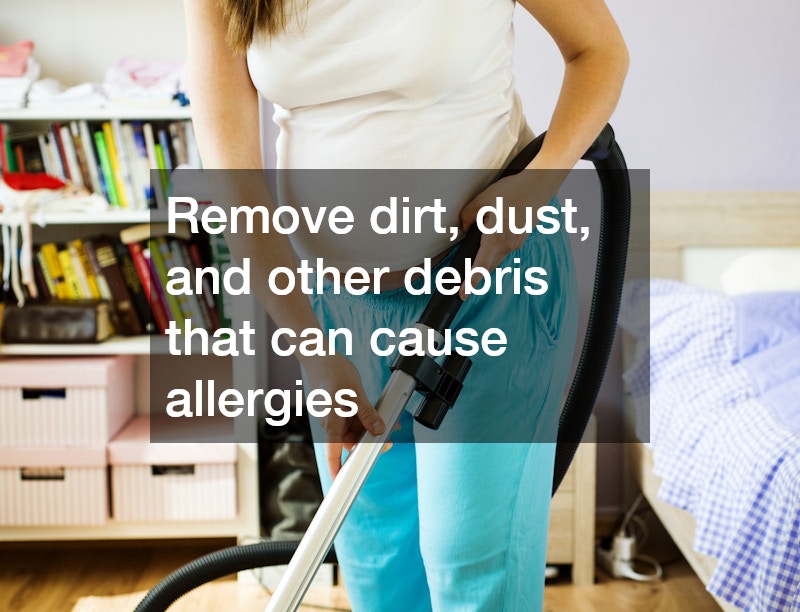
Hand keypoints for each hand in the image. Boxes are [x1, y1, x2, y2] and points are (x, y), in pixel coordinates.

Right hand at [302, 354, 385, 479]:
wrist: (321, 356)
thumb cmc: (332, 372)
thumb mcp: (355, 393)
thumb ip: (368, 413)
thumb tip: (380, 430)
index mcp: (331, 421)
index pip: (333, 451)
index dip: (337, 469)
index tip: (341, 484)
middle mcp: (332, 422)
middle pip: (349, 442)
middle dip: (367, 446)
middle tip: (387, 444)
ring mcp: (336, 416)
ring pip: (355, 431)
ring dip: (371, 432)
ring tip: (390, 428)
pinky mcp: (341, 409)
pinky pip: (356, 420)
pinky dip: (368, 421)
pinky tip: (382, 418)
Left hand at [458, 172, 549, 299]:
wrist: (539, 185)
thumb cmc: (511, 191)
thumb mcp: (481, 200)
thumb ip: (468, 217)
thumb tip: (464, 228)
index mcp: (495, 238)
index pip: (481, 267)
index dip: (471, 283)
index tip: (463, 295)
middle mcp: (508, 245)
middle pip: (489, 267)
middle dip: (476, 276)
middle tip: (463, 284)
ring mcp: (517, 243)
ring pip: (497, 258)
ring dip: (486, 261)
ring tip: (475, 262)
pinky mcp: (522, 238)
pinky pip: (505, 249)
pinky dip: (496, 250)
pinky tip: (491, 240)